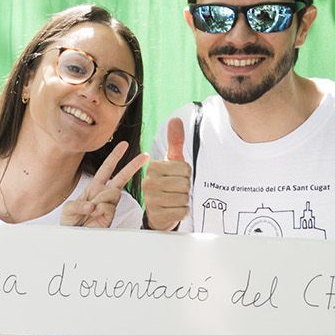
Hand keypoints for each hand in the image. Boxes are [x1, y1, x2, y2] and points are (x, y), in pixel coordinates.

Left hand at [62, 140, 148, 227]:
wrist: (74, 236)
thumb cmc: (71, 221)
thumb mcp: (69, 208)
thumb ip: (79, 204)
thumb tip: (94, 206)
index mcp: (94, 187)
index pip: (106, 169)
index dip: (115, 156)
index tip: (124, 144)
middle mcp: (104, 195)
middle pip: (121, 177)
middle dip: (133, 165)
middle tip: (145, 155)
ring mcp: (109, 205)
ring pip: (113, 192)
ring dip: (100, 198)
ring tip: (91, 209)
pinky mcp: (110, 217)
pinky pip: (107, 207)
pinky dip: (99, 210)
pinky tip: (94, 215)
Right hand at [142, 116, 191, 230]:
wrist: (159, 212)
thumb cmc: (168, 184)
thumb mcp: (172, 162)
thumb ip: (175, 141)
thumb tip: (175, 119)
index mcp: (152, 167)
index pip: (185, 169)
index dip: (187, 174)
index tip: (177, 178)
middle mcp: (148, 182)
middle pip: (185, 183)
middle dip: (185, 188)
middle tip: (176, 190)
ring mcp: (151, 200)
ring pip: (184, 197)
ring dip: (184, 200)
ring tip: (175, 199)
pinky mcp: (157, 215)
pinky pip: (182, 211)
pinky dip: (182, 211)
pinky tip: (174, 209)